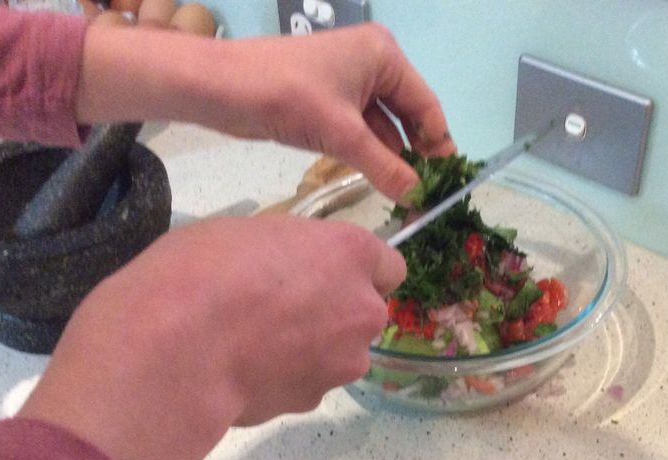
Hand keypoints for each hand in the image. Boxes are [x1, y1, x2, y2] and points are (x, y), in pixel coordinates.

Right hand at [18, 215, 404, 459]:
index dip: (357, 271)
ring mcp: (344, 361)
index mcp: (351, 253)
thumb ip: (291, 253)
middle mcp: (363, 310)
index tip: (327, 273)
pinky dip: (287, 378)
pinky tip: (244, 371)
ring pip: (341, 353)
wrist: (176, 350)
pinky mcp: (314, 400)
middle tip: (281, 309)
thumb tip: (291, 272)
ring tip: (255, 344)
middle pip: (366, 312)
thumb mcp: (248, 232)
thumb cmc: (203, 270)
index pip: (389, 266)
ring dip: (313, 349)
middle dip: (336, 312)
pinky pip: (308, 382)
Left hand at [76, 22, 455, 200]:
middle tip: (427, 191)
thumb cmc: (286, 95)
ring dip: (392, 155)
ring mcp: (349, 82)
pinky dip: (369, 152)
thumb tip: (416, 197)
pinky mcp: (328, 100)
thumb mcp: (342, 134)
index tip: (446, 180)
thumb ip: (383, 166)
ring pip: (383, 125)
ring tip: (406, 192)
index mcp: (383, 56)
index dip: (437, 142)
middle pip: (408, 114)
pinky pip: (361, 129)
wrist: (221, 87)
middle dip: (415, 150)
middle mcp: (372, 63)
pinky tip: (379, 178)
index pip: (425, 104)